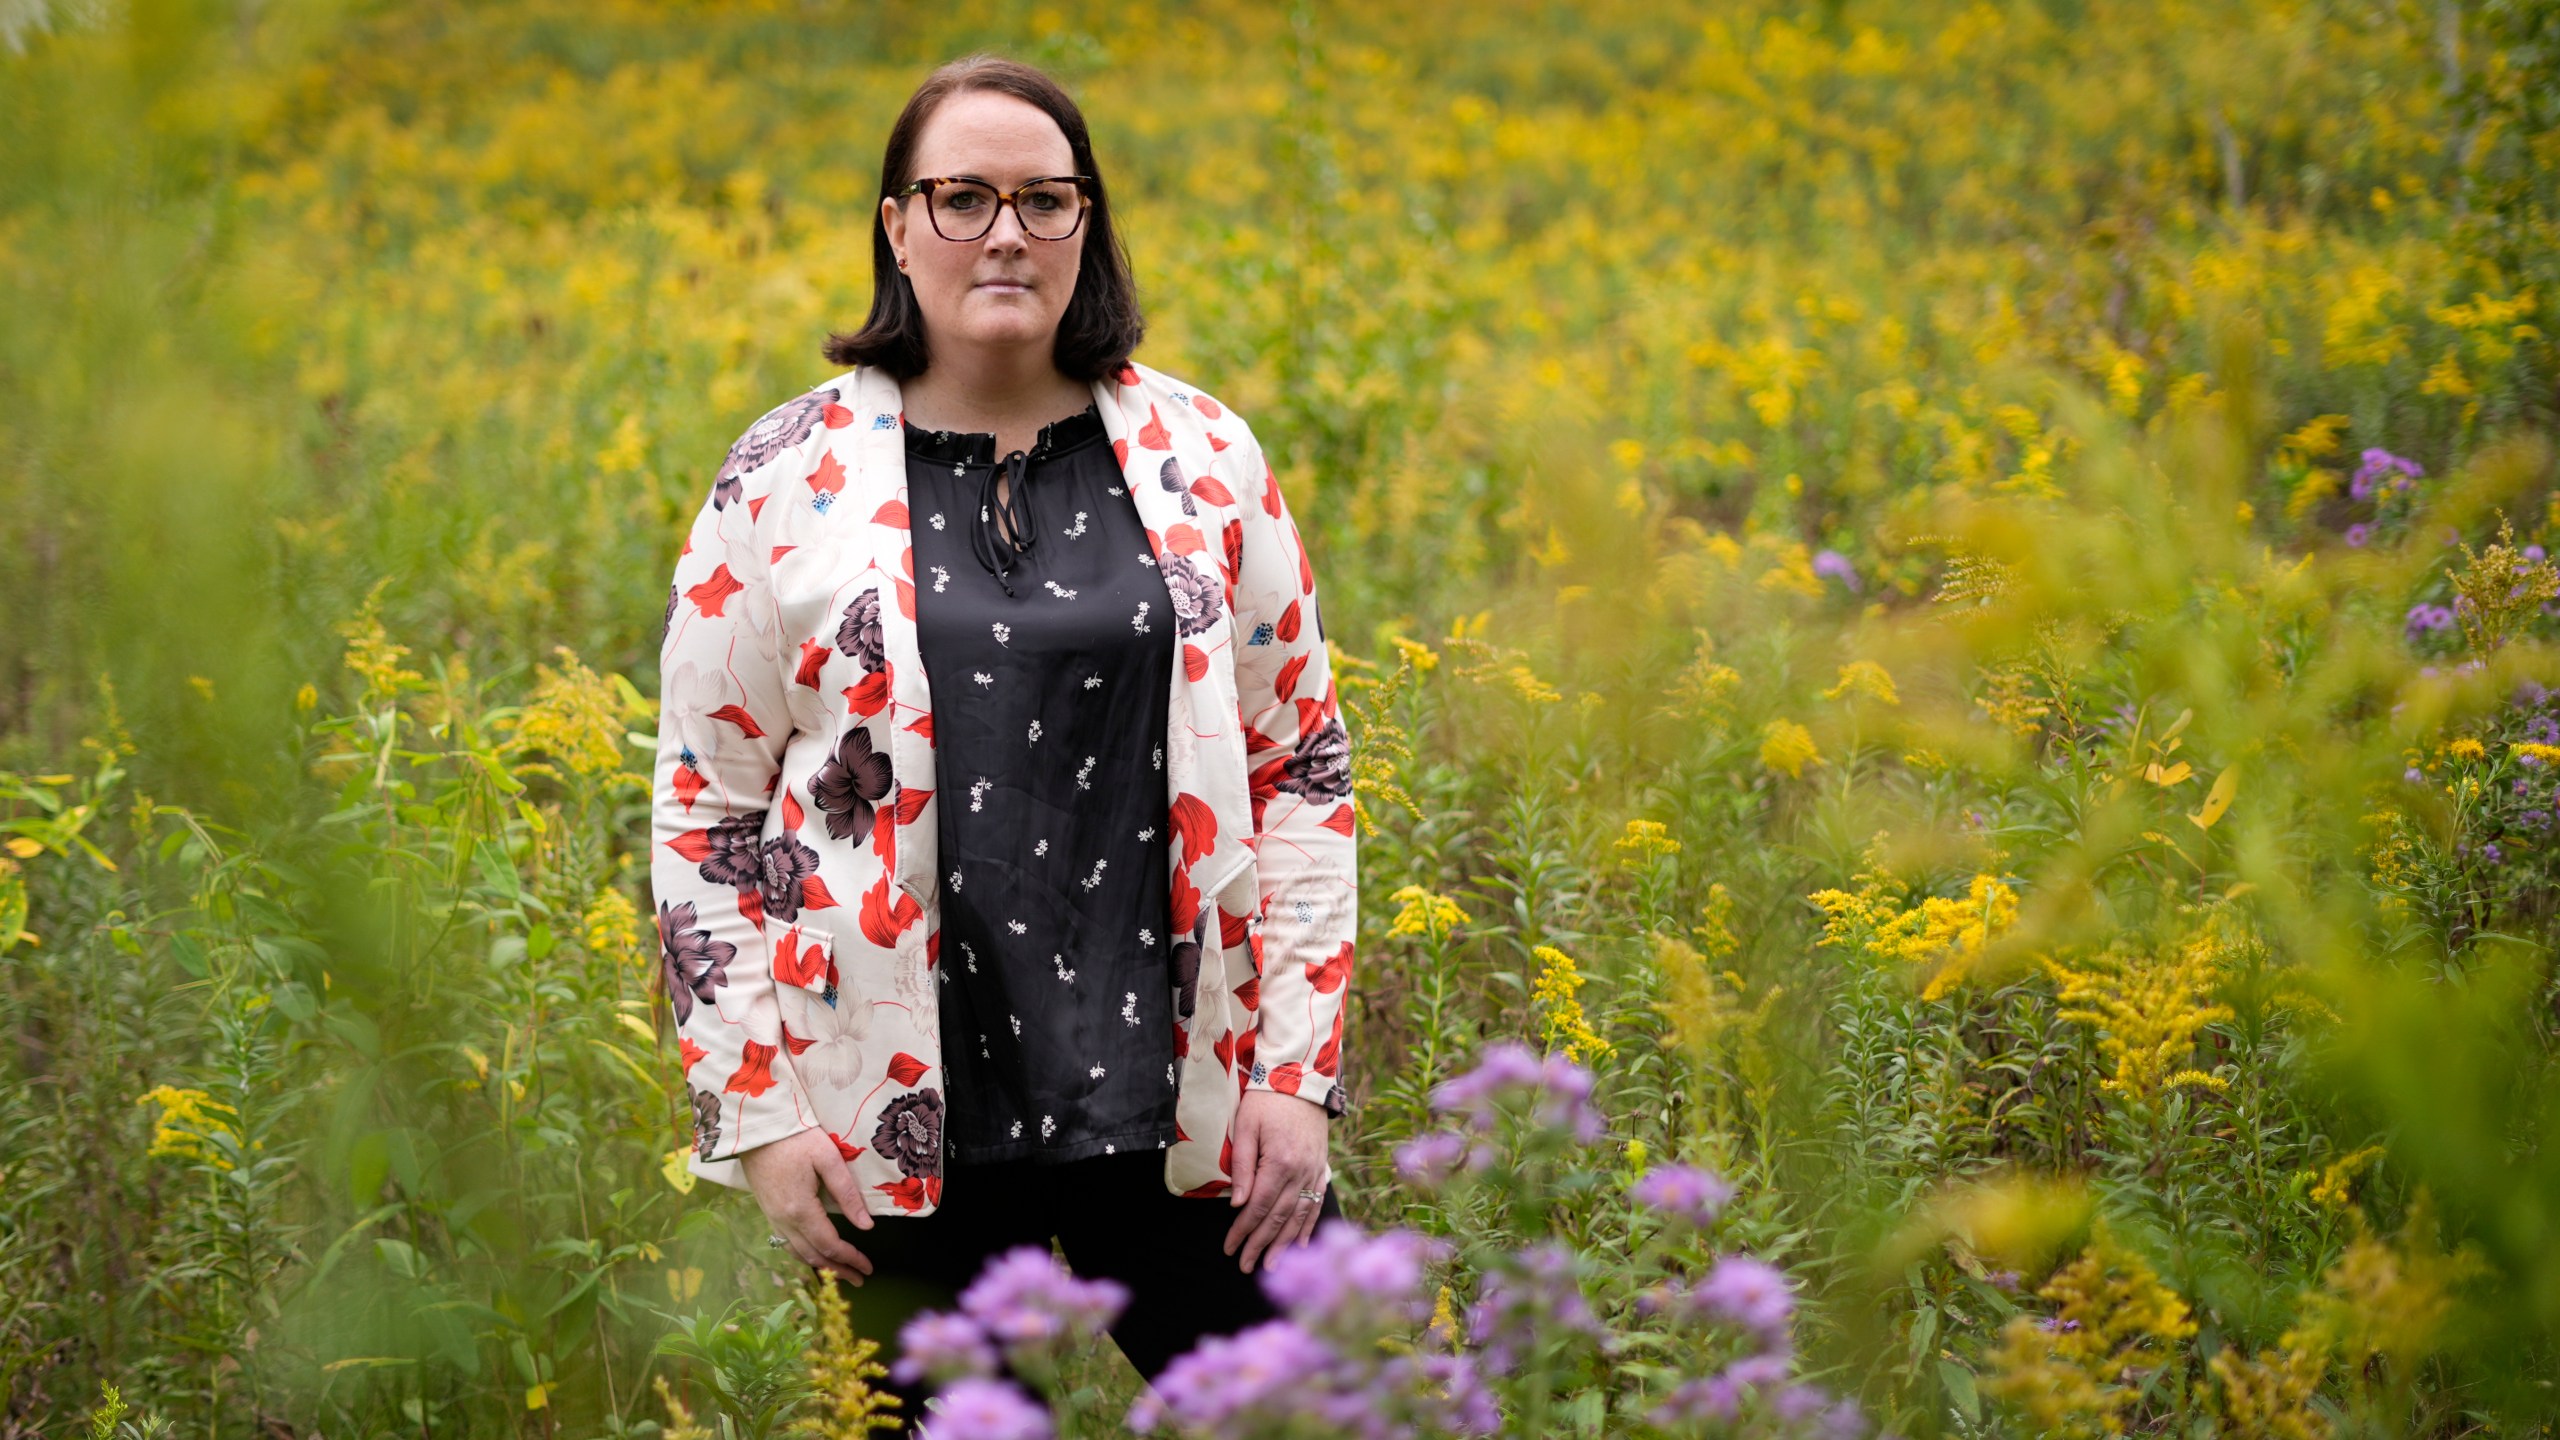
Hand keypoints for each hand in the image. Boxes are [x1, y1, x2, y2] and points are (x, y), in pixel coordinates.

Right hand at [739, 1127, 875, 1284]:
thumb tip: (866, 1226)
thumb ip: (847, 1193)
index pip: (829, 1245)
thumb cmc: (796, 1137)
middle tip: (860, 1278)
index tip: (868, 1268)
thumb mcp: (827, 1159)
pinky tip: (814, 1254)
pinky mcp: (767, 1210)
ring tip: (841, 1272)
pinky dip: (803, 1254)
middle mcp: (783, 1220)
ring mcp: (772, 1217)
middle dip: (839, 1270)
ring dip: (821, 1265)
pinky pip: (786, 1242)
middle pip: (813, 1255)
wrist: (757, 1128)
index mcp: (800, 1209)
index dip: (850, 1259)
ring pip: (797, 1252)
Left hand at [1222, 1089, 1329, 1273]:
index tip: (1230, 1248)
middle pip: (1279, 1217)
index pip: (1259, 1206)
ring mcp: (1315, 1171)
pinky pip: (1316, 1203)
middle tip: (1246, 1266)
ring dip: (1284, 1243)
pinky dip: (1308, 1226)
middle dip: (1261, 1244)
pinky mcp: (1321, 1167)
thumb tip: (1238, 1204)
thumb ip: (1243, 1166)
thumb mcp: (1246, 1127)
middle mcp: (1301, 1171)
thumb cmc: (1266, 1101)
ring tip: (1272, 1266)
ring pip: (1300, 1215)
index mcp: (1280, 1161)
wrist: (1301, 1079)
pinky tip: (1300, 1244)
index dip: (1243, 1230)